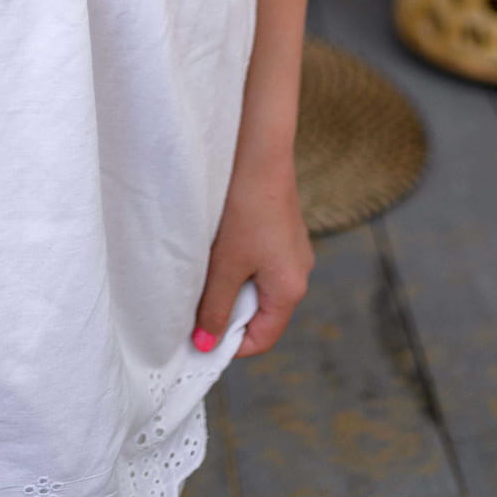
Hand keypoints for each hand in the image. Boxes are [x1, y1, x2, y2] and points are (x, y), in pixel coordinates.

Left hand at [192, 156, 313, 357]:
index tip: (198, 335)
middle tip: (196, 299)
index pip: (262, 338)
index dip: (229, 344)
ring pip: (258, 284)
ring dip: (230, 284)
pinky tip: (218, 244)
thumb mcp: (224, 265)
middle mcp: (299, 272)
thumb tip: (205, 344)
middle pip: (261, 312)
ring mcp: (292, 249)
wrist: (259, 151)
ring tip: (206, 267)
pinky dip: (238, 262)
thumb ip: (214, 307)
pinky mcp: (282, 229)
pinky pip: (260, 261)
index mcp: (291, 289)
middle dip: (227, 311)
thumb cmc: (244, 209)